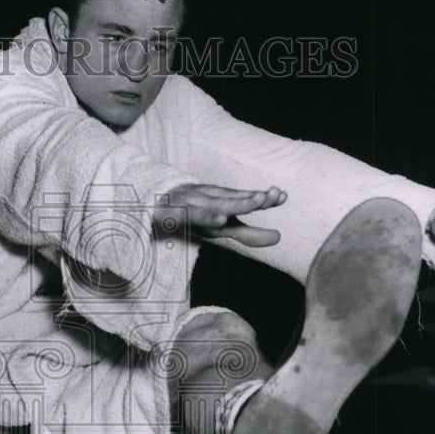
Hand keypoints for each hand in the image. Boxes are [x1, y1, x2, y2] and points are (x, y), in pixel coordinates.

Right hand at [155, 183, 285, 246]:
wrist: (153, 206)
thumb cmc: (193, 215)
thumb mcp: (221, 227)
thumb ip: (249, 233)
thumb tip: (279, 237)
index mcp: (220, 202)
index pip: (244, 198)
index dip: (263, 199)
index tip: (282, 196)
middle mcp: (208, 200)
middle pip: (231, 200)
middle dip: (249, 199)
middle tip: (268, 197)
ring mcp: (191, 206)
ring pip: (213, 205)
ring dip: (232, 204)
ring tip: (253, 203)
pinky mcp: (174, 215)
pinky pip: (190, 216)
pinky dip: (205, 216)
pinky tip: (220, 219)